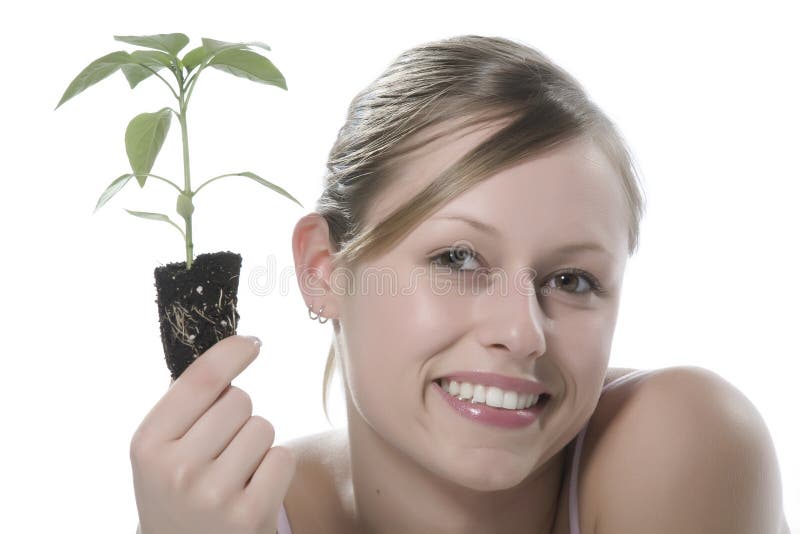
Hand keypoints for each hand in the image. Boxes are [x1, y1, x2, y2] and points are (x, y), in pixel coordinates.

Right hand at [130, 335, 296, 533]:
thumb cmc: (178, 491)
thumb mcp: (161, 451)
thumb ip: (185, 405)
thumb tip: (237, 345)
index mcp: (148, 444)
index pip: (202, 379)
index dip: (232, 353)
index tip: (252, 343)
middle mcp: (176, 469)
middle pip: (239, 400)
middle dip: (238, 415)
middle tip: (221, 449)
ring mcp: (213, 495)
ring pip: (263, 427)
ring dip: (257, 444)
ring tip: (234, 474)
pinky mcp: (249, 515)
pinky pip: (283, 457)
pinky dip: (275, 469)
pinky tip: (252, 491)